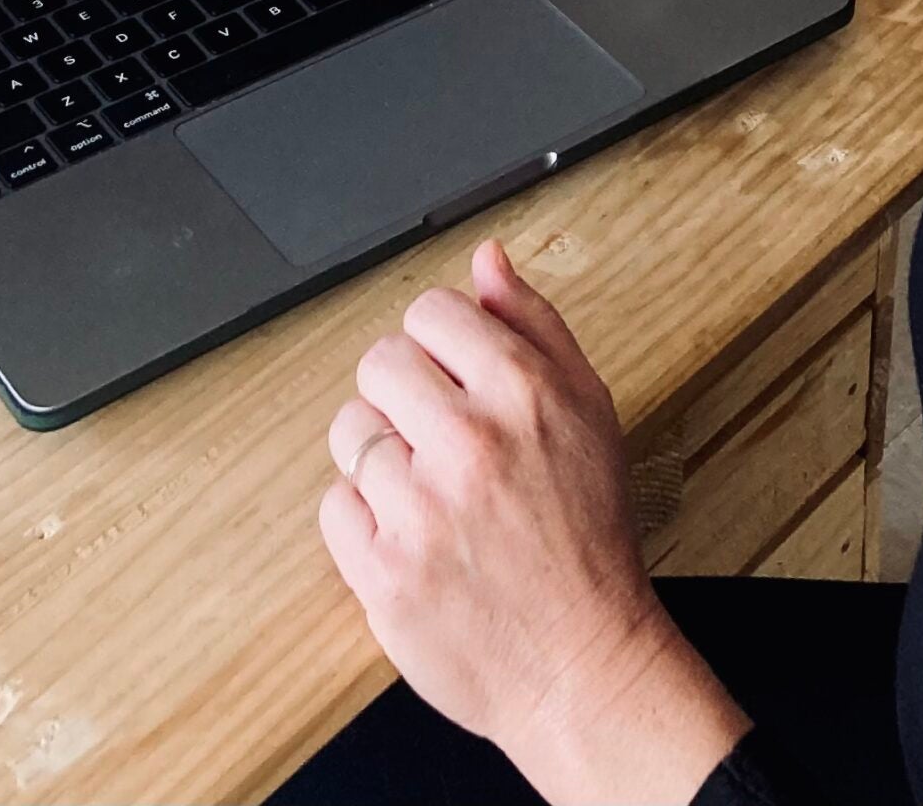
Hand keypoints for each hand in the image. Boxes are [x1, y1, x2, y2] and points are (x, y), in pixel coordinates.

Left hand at [320, 238, 749, 802]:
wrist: (581, 664)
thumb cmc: (587, 534)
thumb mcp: (589, 408)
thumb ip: (534, 323)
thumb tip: (485, 259)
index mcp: (523, 391)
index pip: (431, 311)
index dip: (440, 343)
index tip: (454, 377)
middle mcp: (470, 442)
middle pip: (380, 362)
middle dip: (405, 394)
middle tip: (440, 437)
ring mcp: (421, 510)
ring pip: (351, 432)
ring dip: (381, 457)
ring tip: (427, 490)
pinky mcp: (383, 574)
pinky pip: (333, 506)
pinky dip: (362, 520)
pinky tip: (409, 534)